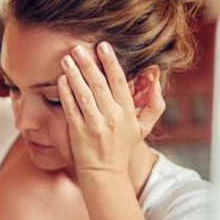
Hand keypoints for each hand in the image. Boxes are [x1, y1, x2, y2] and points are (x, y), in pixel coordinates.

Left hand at [58, 42, 163, 176]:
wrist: (104, 173)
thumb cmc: (122, 146)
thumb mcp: (144, 127)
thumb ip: (155, 103)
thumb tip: (157, 79)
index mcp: (127, 112)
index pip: (119, 82)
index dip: (111, 62)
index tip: (103, 46)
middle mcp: (111, 117)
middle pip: (99, 84)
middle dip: (89, 63)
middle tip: (79, 47)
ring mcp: (93, 124)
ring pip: (83, 94)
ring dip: (74, 74)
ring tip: (67, 58)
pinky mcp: (78, 132)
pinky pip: (71, 108)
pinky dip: (65, 93)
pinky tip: (61, 79)